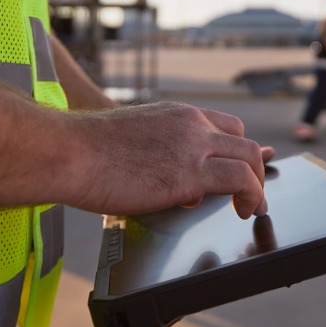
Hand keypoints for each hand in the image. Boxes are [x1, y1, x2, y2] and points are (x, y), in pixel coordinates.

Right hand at [67, 102, 267, 218]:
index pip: (226, 125)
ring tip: (252, 207)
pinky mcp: (189, 174)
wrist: (68, 152)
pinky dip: (251, 196)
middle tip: (251, 193)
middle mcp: (191, 125)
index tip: (241, 168)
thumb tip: (176, 184)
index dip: (237, 149)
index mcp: (177, 114)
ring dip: (257, 186)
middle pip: (244, 142)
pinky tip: (242, 212)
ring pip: (249, 159)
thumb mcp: (134, 141)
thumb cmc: (85, 151)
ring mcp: (193, 146)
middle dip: (254, 169)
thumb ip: (161, 155)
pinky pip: (240, 181)